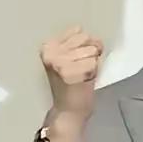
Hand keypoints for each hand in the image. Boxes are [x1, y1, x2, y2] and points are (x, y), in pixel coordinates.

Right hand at [40, 26, 103, 141]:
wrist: (68, 111)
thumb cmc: (72, 84)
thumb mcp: (68, 58)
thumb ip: (76, 42)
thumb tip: (87, 33)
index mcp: (48, 46)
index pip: (78, 30)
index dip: (85, 44)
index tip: (76, 60)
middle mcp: (50, 52)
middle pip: (86, 38)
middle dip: (90, 52)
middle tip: (81, 68)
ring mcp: (59, 62)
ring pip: (91, 50)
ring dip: (92, 62)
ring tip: (82, 74)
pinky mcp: (69, 72)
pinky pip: (94, 62)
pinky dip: (94, 71)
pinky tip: (85, 80)